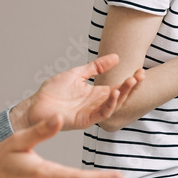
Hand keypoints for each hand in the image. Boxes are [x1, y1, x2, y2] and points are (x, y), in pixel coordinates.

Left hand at [11, 54, 143, 131]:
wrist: (36, 104)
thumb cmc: (53, 91)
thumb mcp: (77, 73)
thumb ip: (96, 67)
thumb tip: (116, 57)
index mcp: (97, 94)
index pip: (119, 87)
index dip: (130, 81)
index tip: (140, 71)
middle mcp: (97, 104)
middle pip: (120, 96)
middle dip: (131, 87)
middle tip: (140, 75)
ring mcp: (92, 113)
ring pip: (114, 105)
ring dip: (123, 94)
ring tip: (130, 81)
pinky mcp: (85, 121)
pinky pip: (101, 114)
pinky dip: (109, 104)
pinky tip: (113, 93)